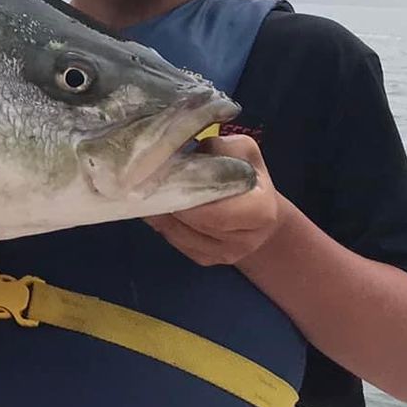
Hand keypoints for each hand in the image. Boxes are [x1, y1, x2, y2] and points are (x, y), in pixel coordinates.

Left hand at [145, 133, 281, 265]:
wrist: (258, 207)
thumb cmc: (247, 173)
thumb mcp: (242, 150)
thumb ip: (219, 148)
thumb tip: (183, 146)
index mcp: (261, 212)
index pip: (216, 213)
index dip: (187, 197)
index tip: (166, 178)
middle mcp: (246, 240)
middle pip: (195, 224)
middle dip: (169, 202)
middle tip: (146, 182)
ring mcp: (226, 255)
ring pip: (179, 236)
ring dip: (159, 214)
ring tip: (145, 192)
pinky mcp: (206, 260)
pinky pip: (176, 243)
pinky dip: (161, 224)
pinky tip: (154, 206)